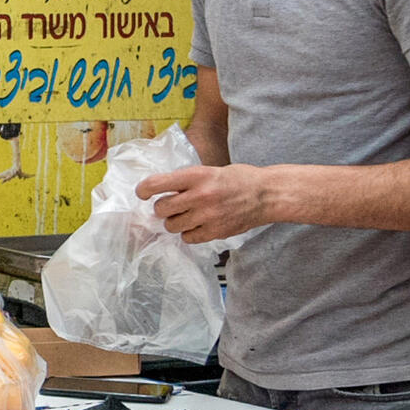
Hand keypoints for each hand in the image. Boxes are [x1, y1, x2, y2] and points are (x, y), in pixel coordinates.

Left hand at [135, 164, 272, 242]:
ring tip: (187, 215)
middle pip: (161, 209)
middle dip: (163, 208)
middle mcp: (200, 196)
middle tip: (172, 205)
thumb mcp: (210, 170)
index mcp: (197, 176)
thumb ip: (187, 181)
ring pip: (172, 226)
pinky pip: (188, 238)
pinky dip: (189, 233)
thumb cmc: (238, 179)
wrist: (267, 194)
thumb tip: (161, 191)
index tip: (142, 193)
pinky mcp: (216, 232)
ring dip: (175, 221)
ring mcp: (208, 216)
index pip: (157, 184)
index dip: (144, 190)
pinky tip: (198, 224)